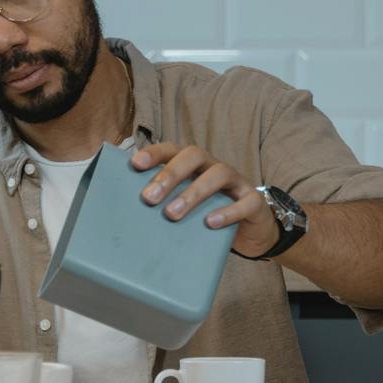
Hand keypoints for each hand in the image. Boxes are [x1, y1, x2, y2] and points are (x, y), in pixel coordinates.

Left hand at [129, 143, 277, 257]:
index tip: (135, 164)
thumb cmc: (209, 218)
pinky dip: (228, 212)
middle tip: (149, 198)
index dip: (155, 153)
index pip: (174, 149)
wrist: (251, 234)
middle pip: (195, 156)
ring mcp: (237, 182)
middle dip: (170, 174)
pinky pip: (245, 202)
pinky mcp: (255, 202)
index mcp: (195, 165)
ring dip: (193, 192)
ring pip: (219, 174)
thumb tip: (128, 214)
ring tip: (172, 214)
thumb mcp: (186, 208)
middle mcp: (214, 167)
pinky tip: (210, 222)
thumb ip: (166, 204)